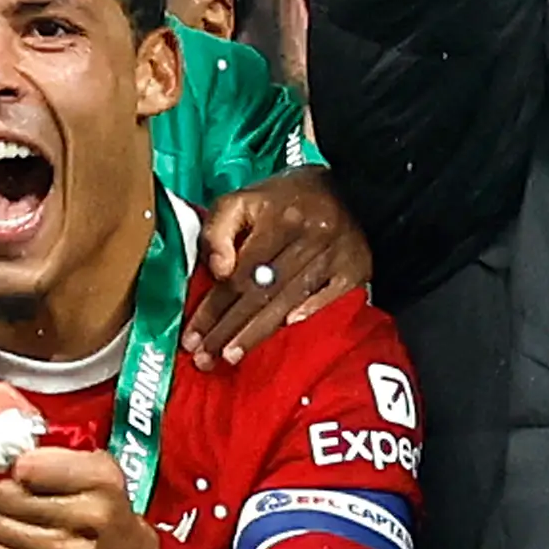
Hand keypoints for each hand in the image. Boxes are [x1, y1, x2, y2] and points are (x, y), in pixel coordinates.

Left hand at [0, 385, 160, 548]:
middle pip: (9, 496)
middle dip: (7, 495)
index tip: (24, 470)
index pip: (28, 463)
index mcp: (102, 477)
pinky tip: (0, 544)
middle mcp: (93, 515)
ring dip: (0, 524)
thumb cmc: (104, 511)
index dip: (18, 466)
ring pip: (1, 528)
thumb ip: (35, 425)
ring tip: (17, 523)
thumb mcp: (83, 460)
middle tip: (21, 498)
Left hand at [187, 168, 370, 369]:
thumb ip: (217, 230)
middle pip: (262, 292)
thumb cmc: (286, 199)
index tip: (191, 337)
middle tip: (205, 359)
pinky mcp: (357, 268)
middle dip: (229, 329)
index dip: (213, 308)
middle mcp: (308, 236)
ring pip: (289, 300)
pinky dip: (309, 313)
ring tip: (230, 357)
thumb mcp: (243, 199)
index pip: (238, 273)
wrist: (351, 189)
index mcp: (277, 218)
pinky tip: (287, 330)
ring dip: (258, 333)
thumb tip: (217, 272)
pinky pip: (330, 298)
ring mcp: (336, 254)